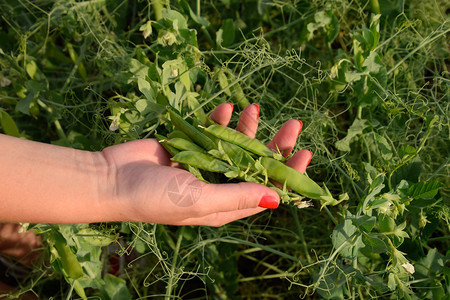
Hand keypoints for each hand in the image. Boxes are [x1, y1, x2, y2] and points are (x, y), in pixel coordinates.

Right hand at [101, 104, 311, 225]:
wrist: (111, 179)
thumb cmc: (155, 197)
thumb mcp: (201, 200)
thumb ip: (238, 197)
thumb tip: (277, 199)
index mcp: (225, 206)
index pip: (266, 191)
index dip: (288, 174)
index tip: (304, 153)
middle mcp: (219, 187)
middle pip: (256, 165)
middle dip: (276, 146)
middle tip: (293, 125)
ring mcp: (204, 165)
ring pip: (236, 145)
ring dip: (248, 128)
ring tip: (254, 108)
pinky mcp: (189, 148)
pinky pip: (211, 132)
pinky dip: (219, 121)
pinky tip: (226, 108)